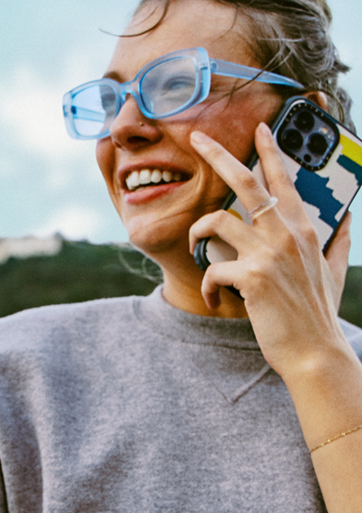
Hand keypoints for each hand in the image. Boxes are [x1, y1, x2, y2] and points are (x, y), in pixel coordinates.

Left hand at [188, 122, 351, 378]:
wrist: (314, 352)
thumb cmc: (318, 312)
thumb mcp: (334, 270)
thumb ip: (338, 239)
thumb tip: (347, 216)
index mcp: (303, 229)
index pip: (284, 181)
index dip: (270, 151)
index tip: (259, 129)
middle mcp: (286, 234)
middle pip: (246, 183)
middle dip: (218, 155)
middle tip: (197, 138)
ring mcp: (268, 254)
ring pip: (216, 221)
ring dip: (198, 232)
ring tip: (198, 247)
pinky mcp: (252, 277)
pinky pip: (212, 269)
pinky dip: (207, 285)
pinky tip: (213, 298)